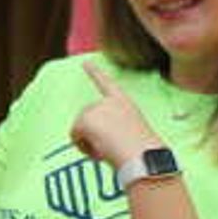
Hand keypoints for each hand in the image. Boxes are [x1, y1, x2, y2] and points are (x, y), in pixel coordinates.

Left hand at [66, 56, 158, 170]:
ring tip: (108, 151)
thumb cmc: (143, 153)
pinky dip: (82, 146)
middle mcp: (109, 101)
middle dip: (92, 133)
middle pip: (87, 117)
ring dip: (88, 142)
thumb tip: (97, 143)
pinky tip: (98, 152)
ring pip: (80, 128)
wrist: (142, 156)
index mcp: (124, 102)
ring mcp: (97, 108)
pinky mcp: (86, 119)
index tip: (84, 62)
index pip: (106, 84)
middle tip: (109, 148)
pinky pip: (74, 136)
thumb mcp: (131, 135)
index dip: (94, 72)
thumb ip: (113, 131)